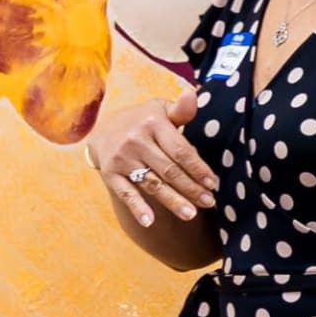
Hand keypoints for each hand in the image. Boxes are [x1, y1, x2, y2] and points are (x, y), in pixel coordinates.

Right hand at [86, 88, 218, 227]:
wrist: (102, 128)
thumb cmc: (143, 120)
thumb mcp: (160, 109)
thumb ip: (180, 109)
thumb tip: (193, 95)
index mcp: (153, 123)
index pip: (181, 150)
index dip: (198, 168)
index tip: (213, 183)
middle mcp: (136, 141)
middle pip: (170, 170)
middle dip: (191, 189)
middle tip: (209, 202)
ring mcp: (122, 158)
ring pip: (152, 184)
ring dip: (172, 201)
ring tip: (190, 214)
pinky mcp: (109, 173)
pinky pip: (125, 193)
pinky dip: (137, 208)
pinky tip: (150, 221)